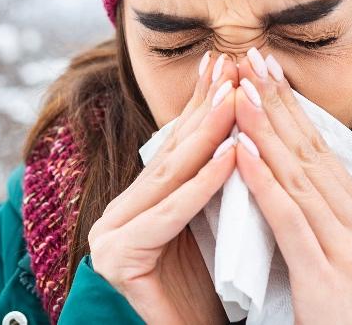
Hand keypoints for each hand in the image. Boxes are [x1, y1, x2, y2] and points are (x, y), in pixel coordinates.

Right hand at [88, 50, 238, 324]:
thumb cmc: (220, 289)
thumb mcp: (219, 220)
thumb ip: (215, 177)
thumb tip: (242, 114)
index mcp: (136, 204)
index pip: (175, 146)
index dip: (201, 103)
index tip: (226, 63)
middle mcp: (116, 216)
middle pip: (172, 155)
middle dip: (205, 109)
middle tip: (231, 66)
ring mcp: (110, 238)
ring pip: (169, 178)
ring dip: (207, 135)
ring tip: (235, 99)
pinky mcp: (118, 260)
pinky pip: (169, 216)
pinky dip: (203, 184)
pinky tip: (231, 156)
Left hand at [230, 48, 351, 324]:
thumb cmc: (331, 314)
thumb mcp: (331, 253)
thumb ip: (314, 213)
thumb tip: (283, 163)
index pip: (322, 150)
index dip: (293, 107)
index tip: (267, 68)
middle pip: (312, 153)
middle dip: (279, 103)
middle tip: (252, 59)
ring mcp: (349, 250)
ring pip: (299, 178)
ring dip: (266, 131)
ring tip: (241, 93)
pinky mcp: (327, 276)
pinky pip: (289, 219)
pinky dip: (264, 182)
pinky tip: (241, 153)